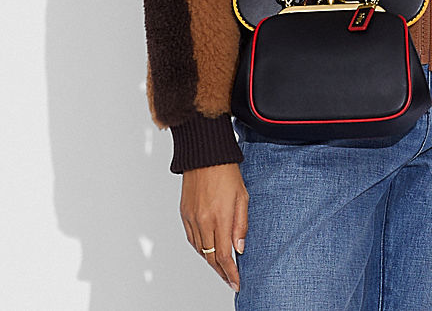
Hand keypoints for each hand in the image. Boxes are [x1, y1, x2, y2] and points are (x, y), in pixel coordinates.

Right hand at [180, 162, 248, 291]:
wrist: (205, 155)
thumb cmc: (226, 171)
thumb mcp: (242, 196)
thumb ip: (241, 224)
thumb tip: (239, 248)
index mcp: (219, 217)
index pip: (223, 255)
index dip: (230, 272)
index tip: (236, 282)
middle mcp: (203, 221)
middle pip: (210, 257)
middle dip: (221, 271)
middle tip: (230, 278)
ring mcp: (191, 218)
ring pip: (200, 249)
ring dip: (210, 260)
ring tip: (221, 266)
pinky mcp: (184, 213)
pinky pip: (191, 238)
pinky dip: (200, 247)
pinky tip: (208, 249)